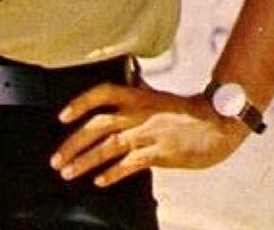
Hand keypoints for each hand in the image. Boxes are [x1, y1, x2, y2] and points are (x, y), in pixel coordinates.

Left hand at [50, 81, 247, 188]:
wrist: (218, 123)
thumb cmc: (186, 112)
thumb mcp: (156, 98)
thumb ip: (135, 99)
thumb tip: (114, 100)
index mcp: (137, 95)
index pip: (101, 93)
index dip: (79, 103)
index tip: (61, 117)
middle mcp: (138, 112)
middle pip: (97, 124)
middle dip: (73, 143)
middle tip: (56, 160)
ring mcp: (148, 132)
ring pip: (108, 145)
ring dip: (85, 160)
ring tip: (67, 173)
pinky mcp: (160, 152)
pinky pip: (130, 163)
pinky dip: (112, 173)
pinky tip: (99, 181)